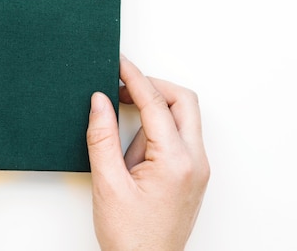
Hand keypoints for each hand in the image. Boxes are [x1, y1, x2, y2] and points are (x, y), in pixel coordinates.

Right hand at [87, 55, 209, 250]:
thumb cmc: (130, 237)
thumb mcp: (107, 183)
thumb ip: (102, 136)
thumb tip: (99, 100)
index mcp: (176, 161)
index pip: (156, 103)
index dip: (134, 77)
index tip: (119, 62)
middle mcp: (194, 161)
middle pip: (183, 101)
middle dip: (153, 85)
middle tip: (122, 83)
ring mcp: (197, 168)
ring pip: (184, 115)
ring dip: (156, 104)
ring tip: (123, 111)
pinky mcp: (191, 173)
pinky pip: (180, 133)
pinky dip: (159, 122)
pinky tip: (134, 132)